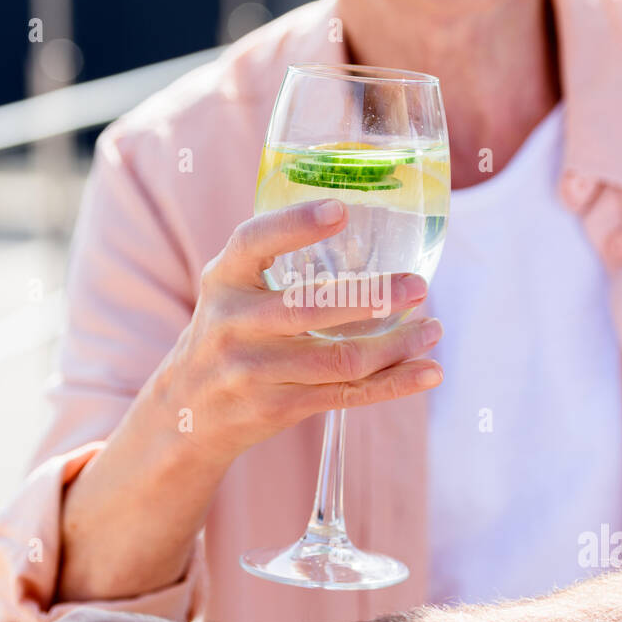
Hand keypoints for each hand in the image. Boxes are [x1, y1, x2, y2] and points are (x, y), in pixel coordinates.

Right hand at [154, 198, 443, 463]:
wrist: (188, 410)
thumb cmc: (229, 333)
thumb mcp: (231, 288)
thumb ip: (275, 259)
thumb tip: (363, 220)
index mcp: (224, 279)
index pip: (254, 242)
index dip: (296, 224)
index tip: (342, 210)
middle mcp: (234, 324)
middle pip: (310, 309)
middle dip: (373, 297)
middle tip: (419, 287)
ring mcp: (254, 371)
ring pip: (340, 359)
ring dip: (396, 345)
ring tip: (432, 329)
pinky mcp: (277, 407)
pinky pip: (346, 394)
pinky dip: (394, 384)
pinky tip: (428, 372)